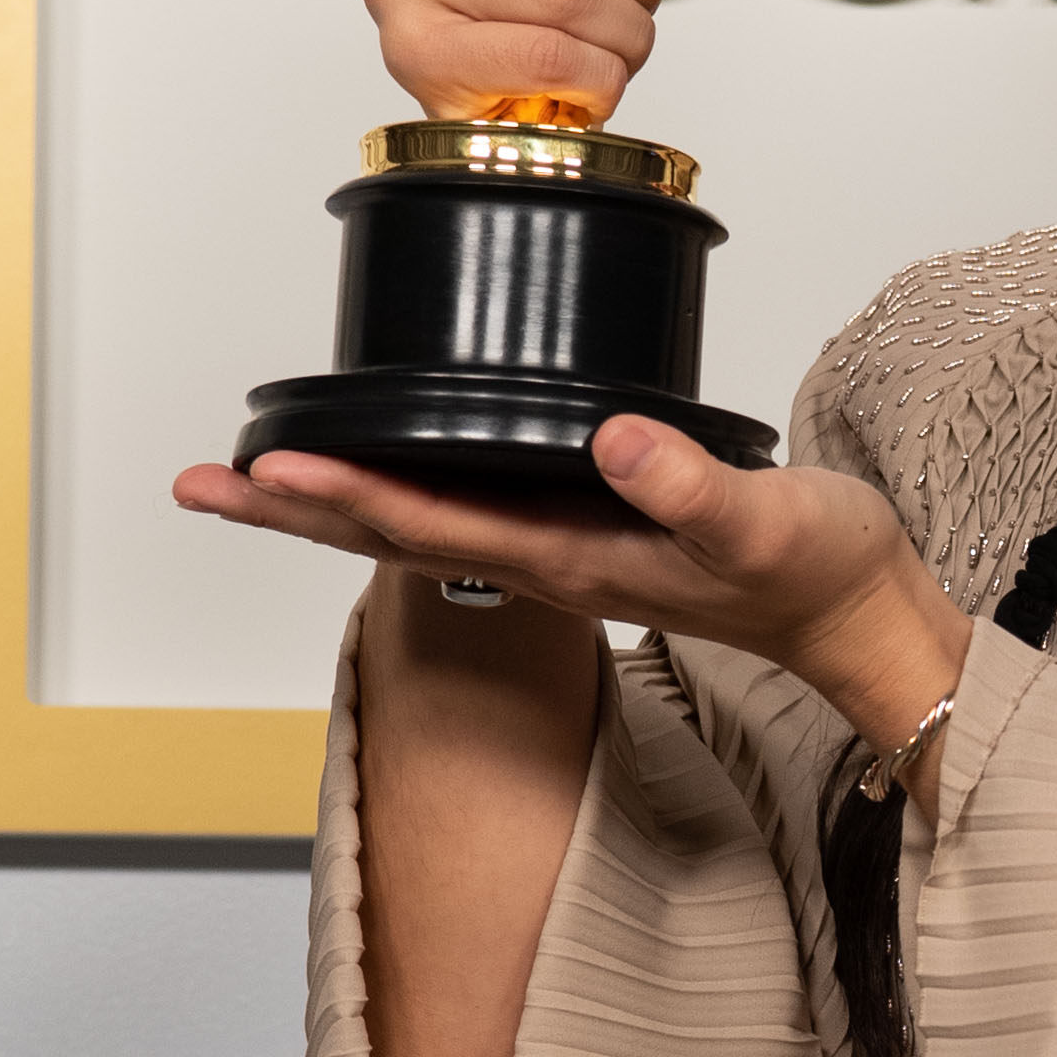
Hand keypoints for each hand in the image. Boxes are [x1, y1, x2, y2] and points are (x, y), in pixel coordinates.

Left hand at [173, 420, 974, 798]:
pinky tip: (373, 463)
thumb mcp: (762, 522)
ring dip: (325, 503)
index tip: (269, 468)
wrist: (855, 617)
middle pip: (386, 537)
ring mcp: (555, 550)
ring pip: (411, 524)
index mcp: (571, 560)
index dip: (344, 495)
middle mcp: (544, 561)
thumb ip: (688, 485)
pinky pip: (459, 508)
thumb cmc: (815, 572)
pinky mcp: (579, 529)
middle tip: (200, 483)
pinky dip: (395, 487)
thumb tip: (612, 440)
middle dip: (290, 512)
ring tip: (248, 476)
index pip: (429, 525)